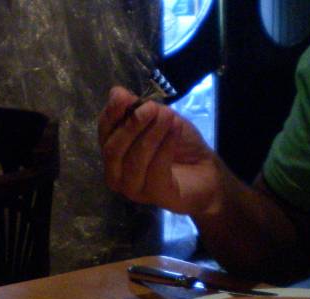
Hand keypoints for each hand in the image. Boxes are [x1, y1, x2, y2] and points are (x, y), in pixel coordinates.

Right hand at [98, 86, 221, 215]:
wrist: (206, 172)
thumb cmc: (178, 145)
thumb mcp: (158, 119)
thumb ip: (137, 109)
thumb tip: (116, 92)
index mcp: (114, 154)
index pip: (103, 133)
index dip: (111, 114)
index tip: (124, 97)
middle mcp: (116, 175)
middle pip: (113, 150)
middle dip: (132, 125)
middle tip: (153, 108)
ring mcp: (134, 190)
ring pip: (134, 160)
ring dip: (152, 134)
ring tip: (170, 117)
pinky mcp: (156, 196)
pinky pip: (156, 170)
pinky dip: (165, 147)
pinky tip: (175, 130)